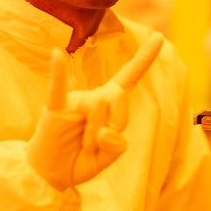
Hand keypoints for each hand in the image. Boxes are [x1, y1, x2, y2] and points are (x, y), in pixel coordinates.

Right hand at [26, 33, 163, 189]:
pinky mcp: (55, 110)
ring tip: (84, 145)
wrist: (51, 174)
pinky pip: (58, 88)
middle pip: (118, 97)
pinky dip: (58, 72)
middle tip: (99, 143)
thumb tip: (105, 133)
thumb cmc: (81, 160)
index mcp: (109, 104)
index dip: (145, 57)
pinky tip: (56, 55)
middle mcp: (93, 96)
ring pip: (97, 105)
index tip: (159, 35)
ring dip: (93, 134)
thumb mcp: (108, 158)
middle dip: (116, 123)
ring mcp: (75, 101)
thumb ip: (115, 146)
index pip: (130, 76)